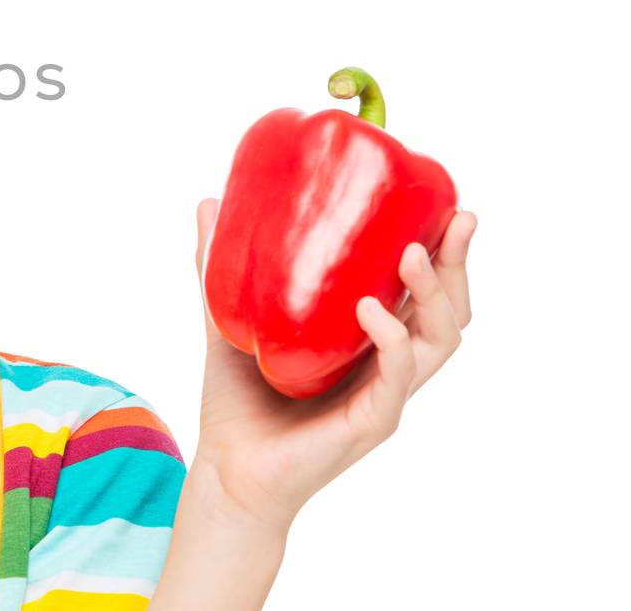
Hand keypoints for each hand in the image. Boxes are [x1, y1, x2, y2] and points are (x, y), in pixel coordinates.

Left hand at [187, 197, 476, 530]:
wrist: (225, 467)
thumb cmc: (236, 398)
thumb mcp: (228, 319)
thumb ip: (219, 268)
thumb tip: (210, 203)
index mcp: (367, 338)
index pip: (423, 291)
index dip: (444, 251)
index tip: (446, 203)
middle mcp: (386, 364)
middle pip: (448, 312)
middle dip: (458, 264)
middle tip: (459, 220)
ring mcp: (385, 393)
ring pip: (438, 341)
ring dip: (433, 294)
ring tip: (413, 254)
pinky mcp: (372, 422)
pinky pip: (397, 377)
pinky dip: (392, 340)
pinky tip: (373, 311)